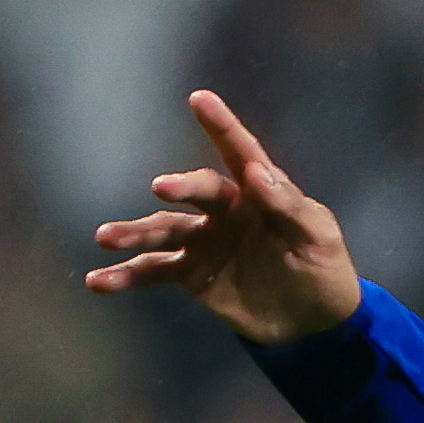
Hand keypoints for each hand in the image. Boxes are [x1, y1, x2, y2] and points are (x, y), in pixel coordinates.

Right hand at [83, 88, 361, 344]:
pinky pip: (153, 270)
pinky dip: (126, 276)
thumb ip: (289, 207)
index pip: (240, 152)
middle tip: (162, 188)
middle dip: (180, 187)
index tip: (200, 99)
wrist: (312, 323)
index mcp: (259, 193)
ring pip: (162, 230)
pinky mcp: (191, 272)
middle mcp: (224, 210)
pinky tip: (100, 282)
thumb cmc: (323, 270)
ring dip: (133, 233)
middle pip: (197, 191)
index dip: (221, 126)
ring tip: (106, 238)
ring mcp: (203, 239)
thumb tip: (256, 172)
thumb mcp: (319, 238)